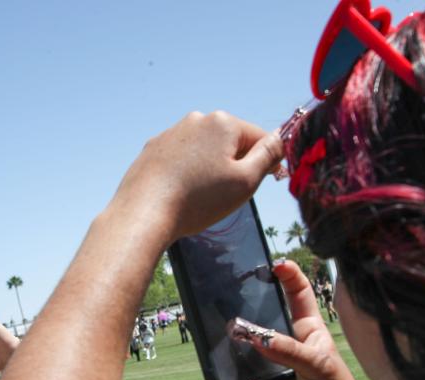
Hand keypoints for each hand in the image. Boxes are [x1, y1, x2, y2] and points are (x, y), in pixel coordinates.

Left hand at [108, 111, 283, 242]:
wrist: (143, 214)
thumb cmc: (197, 200)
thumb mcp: (246, 181)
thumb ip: (268, 155)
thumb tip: (281, 137)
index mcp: (222, 122)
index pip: (259, 137)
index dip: (268, 161)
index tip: (268, 181)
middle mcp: (195, 120)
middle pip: (229, 143)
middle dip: (235, 166)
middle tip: (226, 196)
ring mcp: (169, 134)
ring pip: (203, 152)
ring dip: (209, 170)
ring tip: (200, 198)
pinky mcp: (151, 151)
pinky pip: (179, 161)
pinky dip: (185, 175)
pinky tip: (180, 195)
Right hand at [236, 260, 370, 379]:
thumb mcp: (322, 366)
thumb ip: (290, 350)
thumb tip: (258, 337)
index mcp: (309, 334)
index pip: (298, 299)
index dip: (289, 279)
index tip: (277, 264)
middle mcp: (288, 349)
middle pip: (265, 323)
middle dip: (249, 315)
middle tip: (235, 307)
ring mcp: (273, 371)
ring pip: (250, 354)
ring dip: (244, 350)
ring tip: (239, 343)